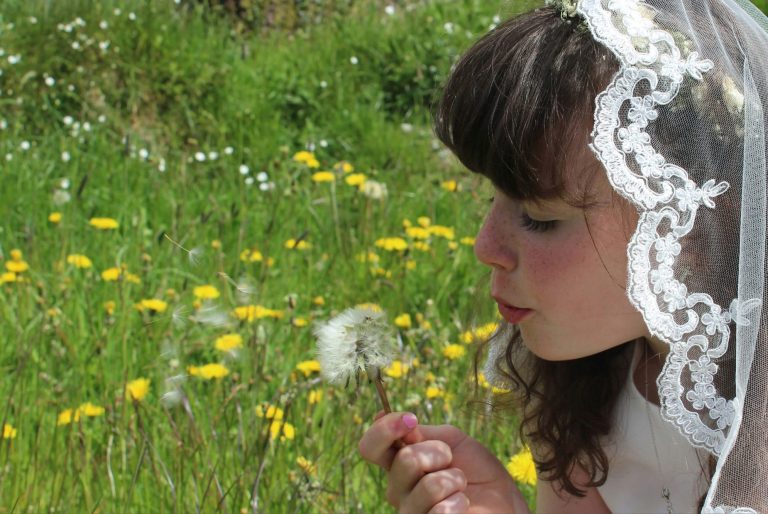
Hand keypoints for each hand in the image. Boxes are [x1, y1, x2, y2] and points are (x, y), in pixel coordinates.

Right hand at [359, 411, 530, 513]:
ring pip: (427, 486)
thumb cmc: (476, 471)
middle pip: (404, 460)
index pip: (370, 446)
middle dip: (438, 452)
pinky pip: (440, 512)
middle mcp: (398, 489)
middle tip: (451, 461)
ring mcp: (411, 512)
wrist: (503, 501)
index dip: (384, 429)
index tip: (409, 419)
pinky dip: (458, 503)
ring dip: (453, 480)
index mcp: (398, 463)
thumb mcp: (451, 440)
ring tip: (460, 487)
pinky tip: (462, 504)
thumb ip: (421, 433)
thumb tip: (385, 416)